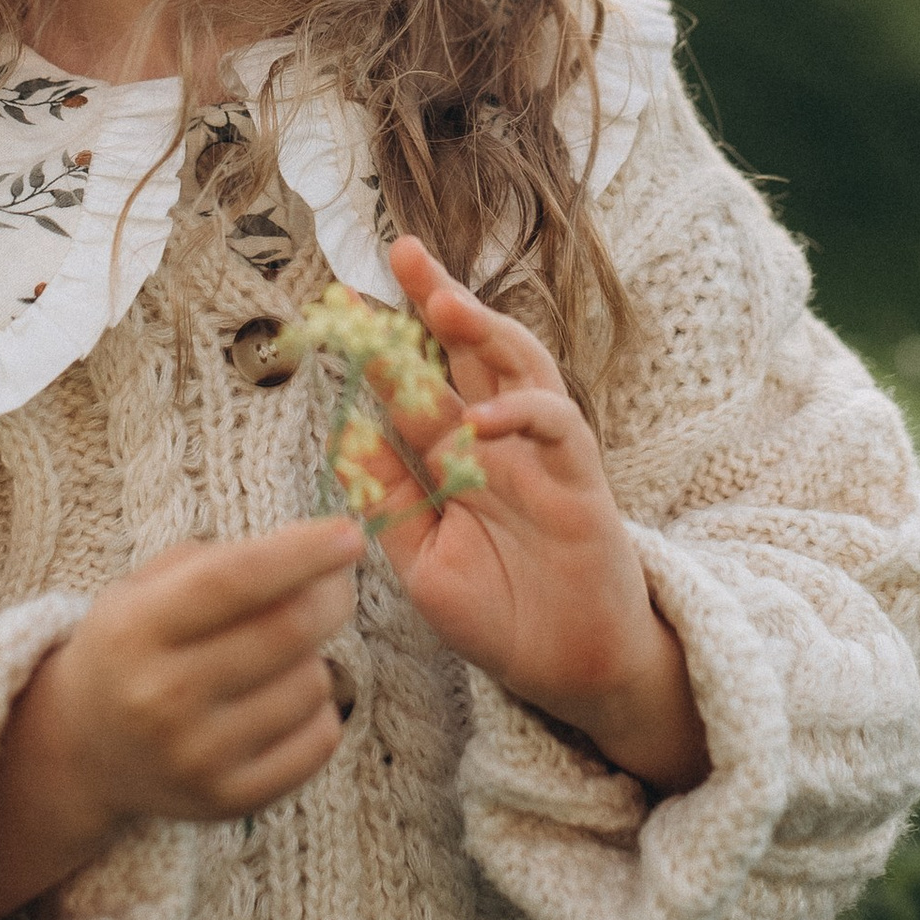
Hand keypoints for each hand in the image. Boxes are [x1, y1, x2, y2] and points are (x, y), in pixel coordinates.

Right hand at [0, 517, 361, 919]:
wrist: (84, 750)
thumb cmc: (134, 647)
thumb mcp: (147, 588)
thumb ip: (222, 560)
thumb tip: (315, 550)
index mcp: (135, 630)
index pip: (233, 581)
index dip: (300, 554)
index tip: (350, 535)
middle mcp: (161, 697)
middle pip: (287, 631)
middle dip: (331, 596)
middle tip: (337, 583)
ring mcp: (196, 758)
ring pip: (311, 684)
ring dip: (316, 657)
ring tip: (279, 657)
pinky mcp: (229, 800)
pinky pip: (320, 740)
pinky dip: (320, 710)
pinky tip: (284, 702)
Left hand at [360, 238, 709, 796]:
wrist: (572, 668)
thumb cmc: (501, 611)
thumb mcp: (423, 559)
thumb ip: (390, 501)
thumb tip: (345, 437)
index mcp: (456, 454)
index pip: (415, 382)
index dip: (382, 343)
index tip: (338, 303)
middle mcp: (497, 440)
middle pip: (469, 350)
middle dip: (438, 297)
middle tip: (403, 252)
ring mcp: (541, 452)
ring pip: (519, 367)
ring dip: (485, 331)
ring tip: (444, 302)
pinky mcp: (580, 478)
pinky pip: (556, 426)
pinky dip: (520, 414)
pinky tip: (480, 418)